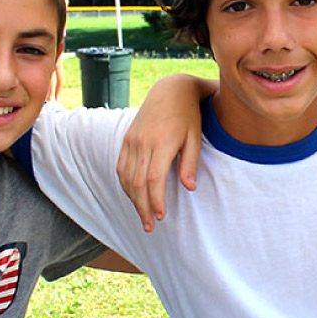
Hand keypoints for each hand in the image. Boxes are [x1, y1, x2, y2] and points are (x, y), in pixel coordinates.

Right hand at [116, 75, 208, 231]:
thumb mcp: (195, 138)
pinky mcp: (127, 139)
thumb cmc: (188, 116)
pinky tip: (134, 197)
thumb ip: (190, 163)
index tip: (161, 217)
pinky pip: (121, 167)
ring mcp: (131, 140)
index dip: (156, 200)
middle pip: (137, 183)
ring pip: (126, 177)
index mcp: (161, 143)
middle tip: (150, 226)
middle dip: (143, 207)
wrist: (170, 91)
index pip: (154, 179)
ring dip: (133, 200)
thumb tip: (190, 189)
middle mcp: (142, 142)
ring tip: (143, 217)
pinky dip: (126, 185)